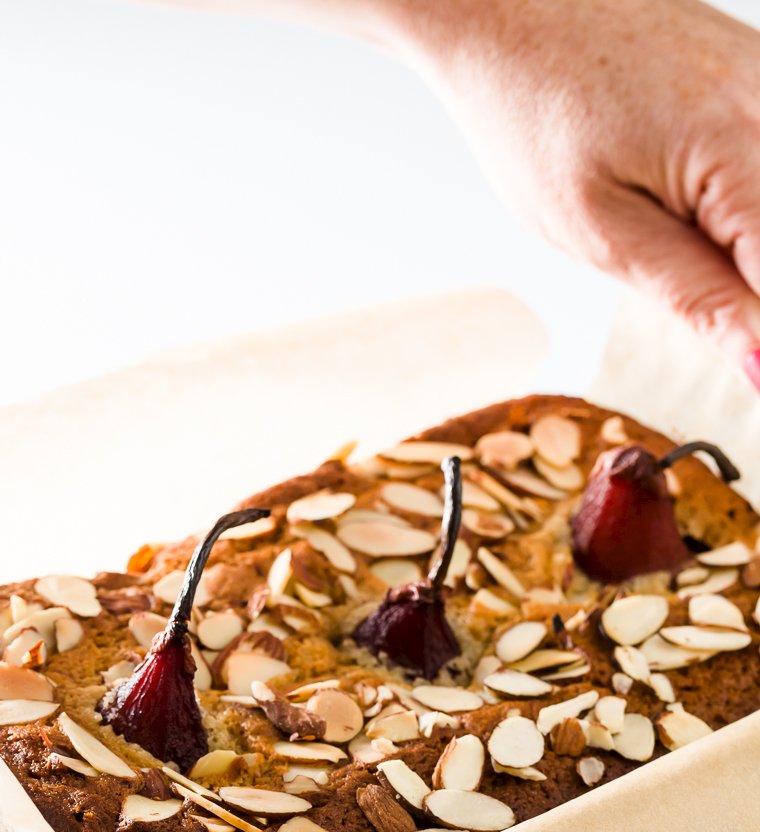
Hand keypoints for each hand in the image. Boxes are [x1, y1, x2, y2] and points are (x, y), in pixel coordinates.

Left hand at [375, 0, 759, 381]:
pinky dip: (744, 209)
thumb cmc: (536, 116)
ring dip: (745, 250)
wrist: (512, 8)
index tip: (750, 379)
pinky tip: (698, 210)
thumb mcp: (600, 230)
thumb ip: (694, 296)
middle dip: (754, 293)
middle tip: (675, 282)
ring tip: (668, 239)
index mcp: (737, 146)